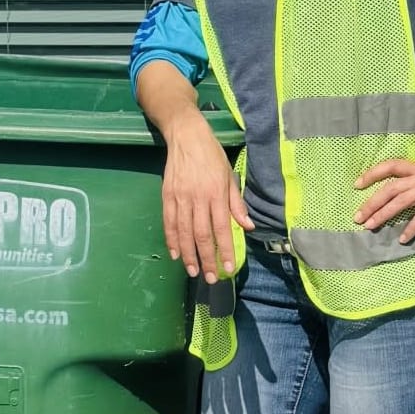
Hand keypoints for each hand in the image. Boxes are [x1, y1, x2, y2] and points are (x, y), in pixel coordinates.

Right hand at [161, 118, 254, 281]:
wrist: (186, 135)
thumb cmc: (212, 155)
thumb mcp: (229, 175)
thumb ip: (236, 203)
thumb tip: (248, 227)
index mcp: (216, 193)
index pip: (222, 228)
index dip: (225, 250)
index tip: (229, 268)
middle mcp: (198, 198)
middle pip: (202, 235)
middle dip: (207, 259)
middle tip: (212, 278)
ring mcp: (180, 198)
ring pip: (184, 232)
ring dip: (188, 255)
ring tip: (194, 272)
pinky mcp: (167, 196)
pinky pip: (169, 222)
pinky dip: (171, 240)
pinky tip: (175, 254)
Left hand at [354, 158, 414, 244]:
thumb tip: (404, 194)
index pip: (390, 165)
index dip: (372, 173)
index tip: (357, 184)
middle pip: (390, 187)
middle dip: (372, 202)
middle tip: (358, 218)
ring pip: (401, 200)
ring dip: (384, 214)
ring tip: (371, 227)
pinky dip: (412, 227)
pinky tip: (403, 238)